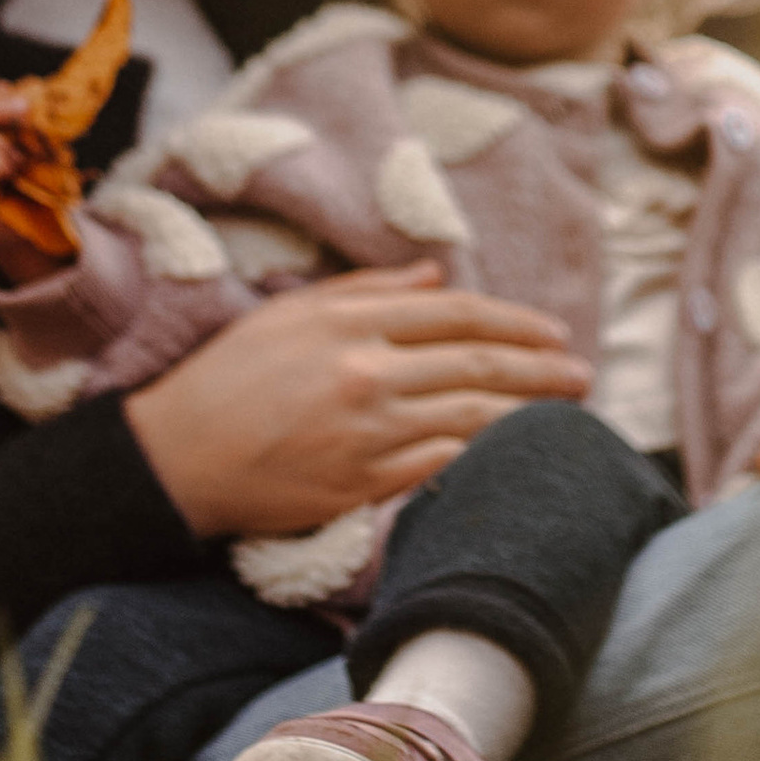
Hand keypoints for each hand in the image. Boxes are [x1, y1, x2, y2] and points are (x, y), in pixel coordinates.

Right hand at [124, 272, 592, 539]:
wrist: (177, 456)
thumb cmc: (228, 376)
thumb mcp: (292, 311)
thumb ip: (369, 291)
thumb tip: (437, 276)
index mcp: (353, 322)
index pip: (459, 314)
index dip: (516, 322)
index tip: (554, 332)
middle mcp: (368, 373)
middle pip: (478, 364)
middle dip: (541, 368)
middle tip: (582, 374)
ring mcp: (367, 433)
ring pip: (471, 417)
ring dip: (527, 414)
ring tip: (564, 413)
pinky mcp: (360, 484)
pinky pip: (440, 466)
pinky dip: (481, 456)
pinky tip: (512, 454)